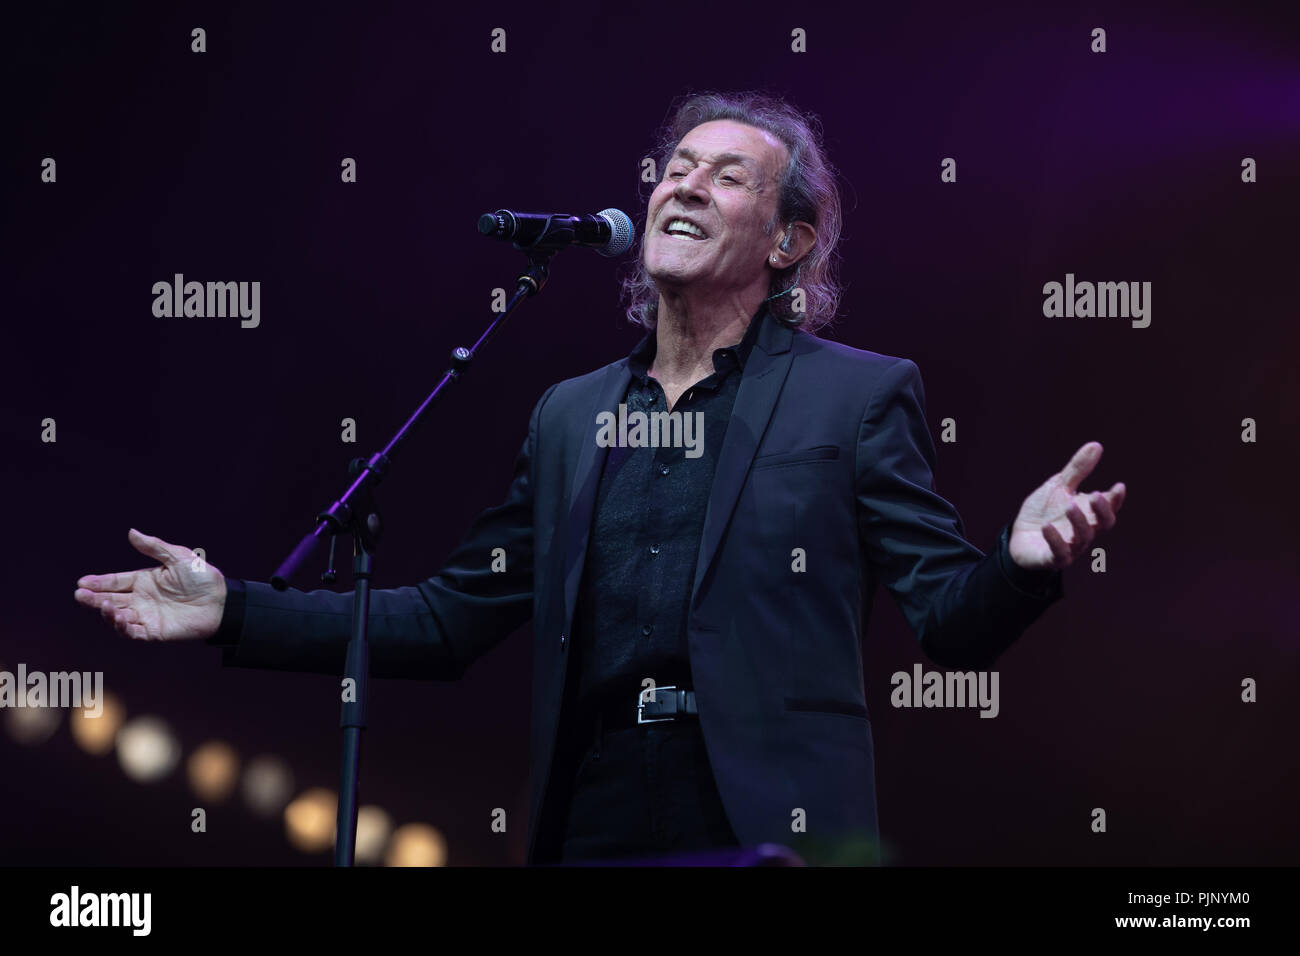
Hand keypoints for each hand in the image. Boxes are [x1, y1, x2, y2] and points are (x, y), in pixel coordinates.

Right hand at [74, 529, 226, 640]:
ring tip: (104, 605)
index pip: (115, 581)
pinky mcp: (155, 632)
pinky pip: (134, 633)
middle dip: (94, 598)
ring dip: (108, 613)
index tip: (81, 582)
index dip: (98, 582)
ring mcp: (146, 616)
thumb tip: (132, 532)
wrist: (223, 601)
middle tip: (80, 595)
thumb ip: (154, 547)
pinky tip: (120, 619)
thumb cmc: (202, 578)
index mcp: (144, 581)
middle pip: (111, 599)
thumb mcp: (178, 557)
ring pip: (118, 617)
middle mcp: (141, 599)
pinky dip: (124, 628)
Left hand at [1010, 441, 1125, 570]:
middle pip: (1103, 524)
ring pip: (1083, 538)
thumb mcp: (1059, 486)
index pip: (1109, 508)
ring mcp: (1070, 547)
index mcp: (1089, 514)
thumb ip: (1077, 470)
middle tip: (1096, 495)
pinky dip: (1054, 540)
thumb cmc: (1044, 510)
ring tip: (1070, 505)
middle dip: (1102, 511)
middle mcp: (1084, 531)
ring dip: (1078, 521)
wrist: (1019, 535)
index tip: (1119, 486)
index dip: (1116, 499)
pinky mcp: (1052, 558)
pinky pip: (1058, 553)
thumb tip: (1096, 445)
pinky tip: (1047, 526)